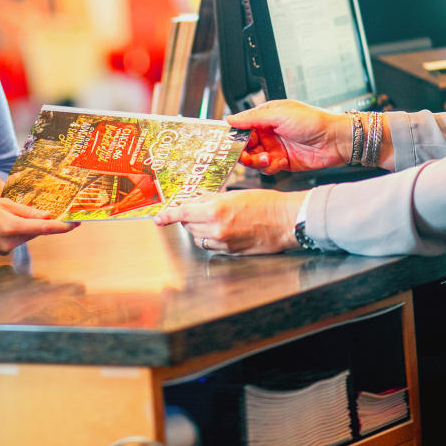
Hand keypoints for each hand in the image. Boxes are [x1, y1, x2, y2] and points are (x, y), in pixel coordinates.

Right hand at [0, 198, 77, 253]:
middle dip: (35, 220)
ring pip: (25, 235)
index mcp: (11, 228)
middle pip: (34, 231)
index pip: (43, 228)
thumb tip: (47, 216)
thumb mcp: (2, 203)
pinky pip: (15, 239)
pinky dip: (13, 230)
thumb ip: (26, 211)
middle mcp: (9, 243)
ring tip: (1, 213)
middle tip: (26, 207)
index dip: (62, 226)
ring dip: (22, 225)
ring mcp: (4, 250)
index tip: (76, 223)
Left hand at [153, 189, 304, 254]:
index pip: (182, 213)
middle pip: (188, 226)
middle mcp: (216, 228)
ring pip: (198, 238)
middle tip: (199, 209)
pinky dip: (211, 238)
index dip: (168, 216)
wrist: (286, 221)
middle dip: (189, 218)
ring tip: (214, 219)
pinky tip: (223, 230)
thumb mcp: (234, 194)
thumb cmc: (266, 203)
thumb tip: (195, 201)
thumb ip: (211, 198)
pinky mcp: (231, 252)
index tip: (159, 219)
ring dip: (199, 229)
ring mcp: (223, 242)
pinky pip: (211, 246)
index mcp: (215, 209)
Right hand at [227, 100, 349, 173]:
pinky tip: (278, 162)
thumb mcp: (280, 114)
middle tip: (243, 155)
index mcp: (266, 117)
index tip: (227, 142)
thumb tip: (231, 119)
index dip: (234, 135)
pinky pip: (266, 168)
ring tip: (265, 158)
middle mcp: (268, 133)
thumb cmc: (313, 121)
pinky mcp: (282, 162)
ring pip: (253, 158)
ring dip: (255, 161)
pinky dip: (268, 167)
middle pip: (245, 145)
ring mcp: (275, 148)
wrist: (335, 140)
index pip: (242, 126)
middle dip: (242, 151)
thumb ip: (253, 118)